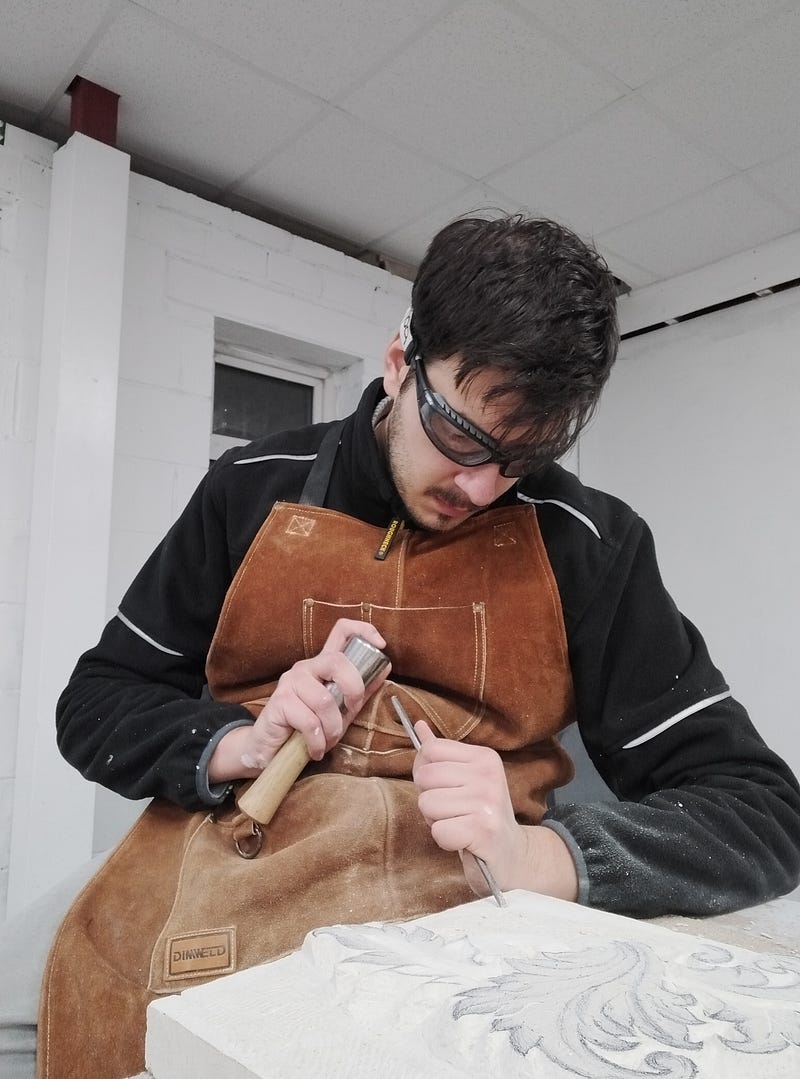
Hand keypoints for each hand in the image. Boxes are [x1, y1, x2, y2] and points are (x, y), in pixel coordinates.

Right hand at [208, 620, 388, 782]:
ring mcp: (290, 682)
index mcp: (322, 665)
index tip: (380, 644)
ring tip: (327, 740)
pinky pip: (310, 722)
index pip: (341, 631)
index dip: (363, 630)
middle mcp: (305, 667)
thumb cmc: (307, 728)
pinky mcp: (280, 701)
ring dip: (332, 728)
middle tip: (351, 711)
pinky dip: (318, 742)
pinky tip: (314, 749)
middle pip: (336, 661)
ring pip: (324, 700)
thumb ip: (359, 691)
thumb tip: (385, 669)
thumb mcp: (340, 710)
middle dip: (353, 690)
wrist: (269, 749)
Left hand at [411, 720, 577, 901]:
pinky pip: (438, 831)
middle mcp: (488, 774)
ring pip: (427, 803)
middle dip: (430, 799)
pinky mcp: (483, 829)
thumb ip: (441, 755)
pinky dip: (445, 840)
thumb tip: (418, 725)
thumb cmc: (480, 816)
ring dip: (436, 821)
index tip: (446, 789)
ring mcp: (487, 801)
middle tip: (454, 812)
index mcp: (484, 757)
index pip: (430, 750)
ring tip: (459, 825)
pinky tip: (464, 840)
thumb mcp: (465, 780)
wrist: (512, 856)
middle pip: (425, 777)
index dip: (426, 773)